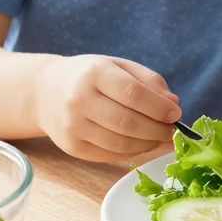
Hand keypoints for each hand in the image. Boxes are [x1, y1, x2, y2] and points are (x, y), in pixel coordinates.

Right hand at [36, 55, 180, 162]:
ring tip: (161, 138)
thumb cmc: (89, 76)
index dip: (159, 107)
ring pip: (121, 143)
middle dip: (158, 130)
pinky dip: (133, 152)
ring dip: (148, 144)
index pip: (133, 93)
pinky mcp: (72, 147)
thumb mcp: (118, 66)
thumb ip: (148, 81)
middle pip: (128, 122)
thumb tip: (173, 104)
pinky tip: (143, 144)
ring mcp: (73, 126)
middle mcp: (79, 100)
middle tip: (173, 130)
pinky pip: (111, 155)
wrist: (45, 92)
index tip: (176, 114)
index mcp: (94, 73)